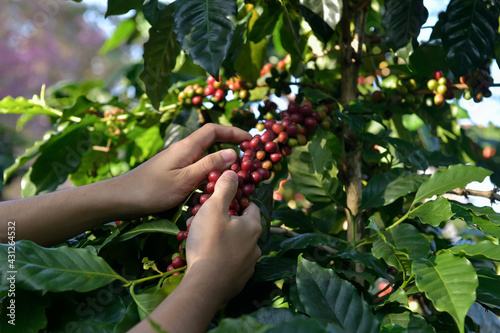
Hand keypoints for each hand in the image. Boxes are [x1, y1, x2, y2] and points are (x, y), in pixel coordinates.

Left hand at [116, 124, 250, 215]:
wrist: (122, 199)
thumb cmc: (152, 190)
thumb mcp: (185, 179)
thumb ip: (209, 165)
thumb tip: (234, 153)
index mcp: (187, 147)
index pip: (214, 130)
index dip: (233, 132)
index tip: (250, 140)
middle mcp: (183, 151)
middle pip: (211, 142)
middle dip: (230, 147)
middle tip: (247, 159)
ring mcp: (177, 162)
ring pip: (205, 158)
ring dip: (221, 163)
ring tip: (236, 175)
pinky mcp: (173, 174)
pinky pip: (197, 170)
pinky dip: (209, 175)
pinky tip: (213, 188)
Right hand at [185, 170, 261, 303]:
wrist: (204, 286)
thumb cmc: (209, 243)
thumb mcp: (214, 208)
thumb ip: (225, 188)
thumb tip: (233, 172)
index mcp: (253, 227)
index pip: (250, 206)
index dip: (236, 200)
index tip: (220, 201)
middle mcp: (256, 246)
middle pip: (240, 226)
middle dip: (222, 221)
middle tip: (202, 220)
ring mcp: (248, 265)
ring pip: (233, 245)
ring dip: (219, 239)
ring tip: (198, 238)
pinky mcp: (238, 280)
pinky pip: (228, 262)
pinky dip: (218, 257)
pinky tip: (203, 257)